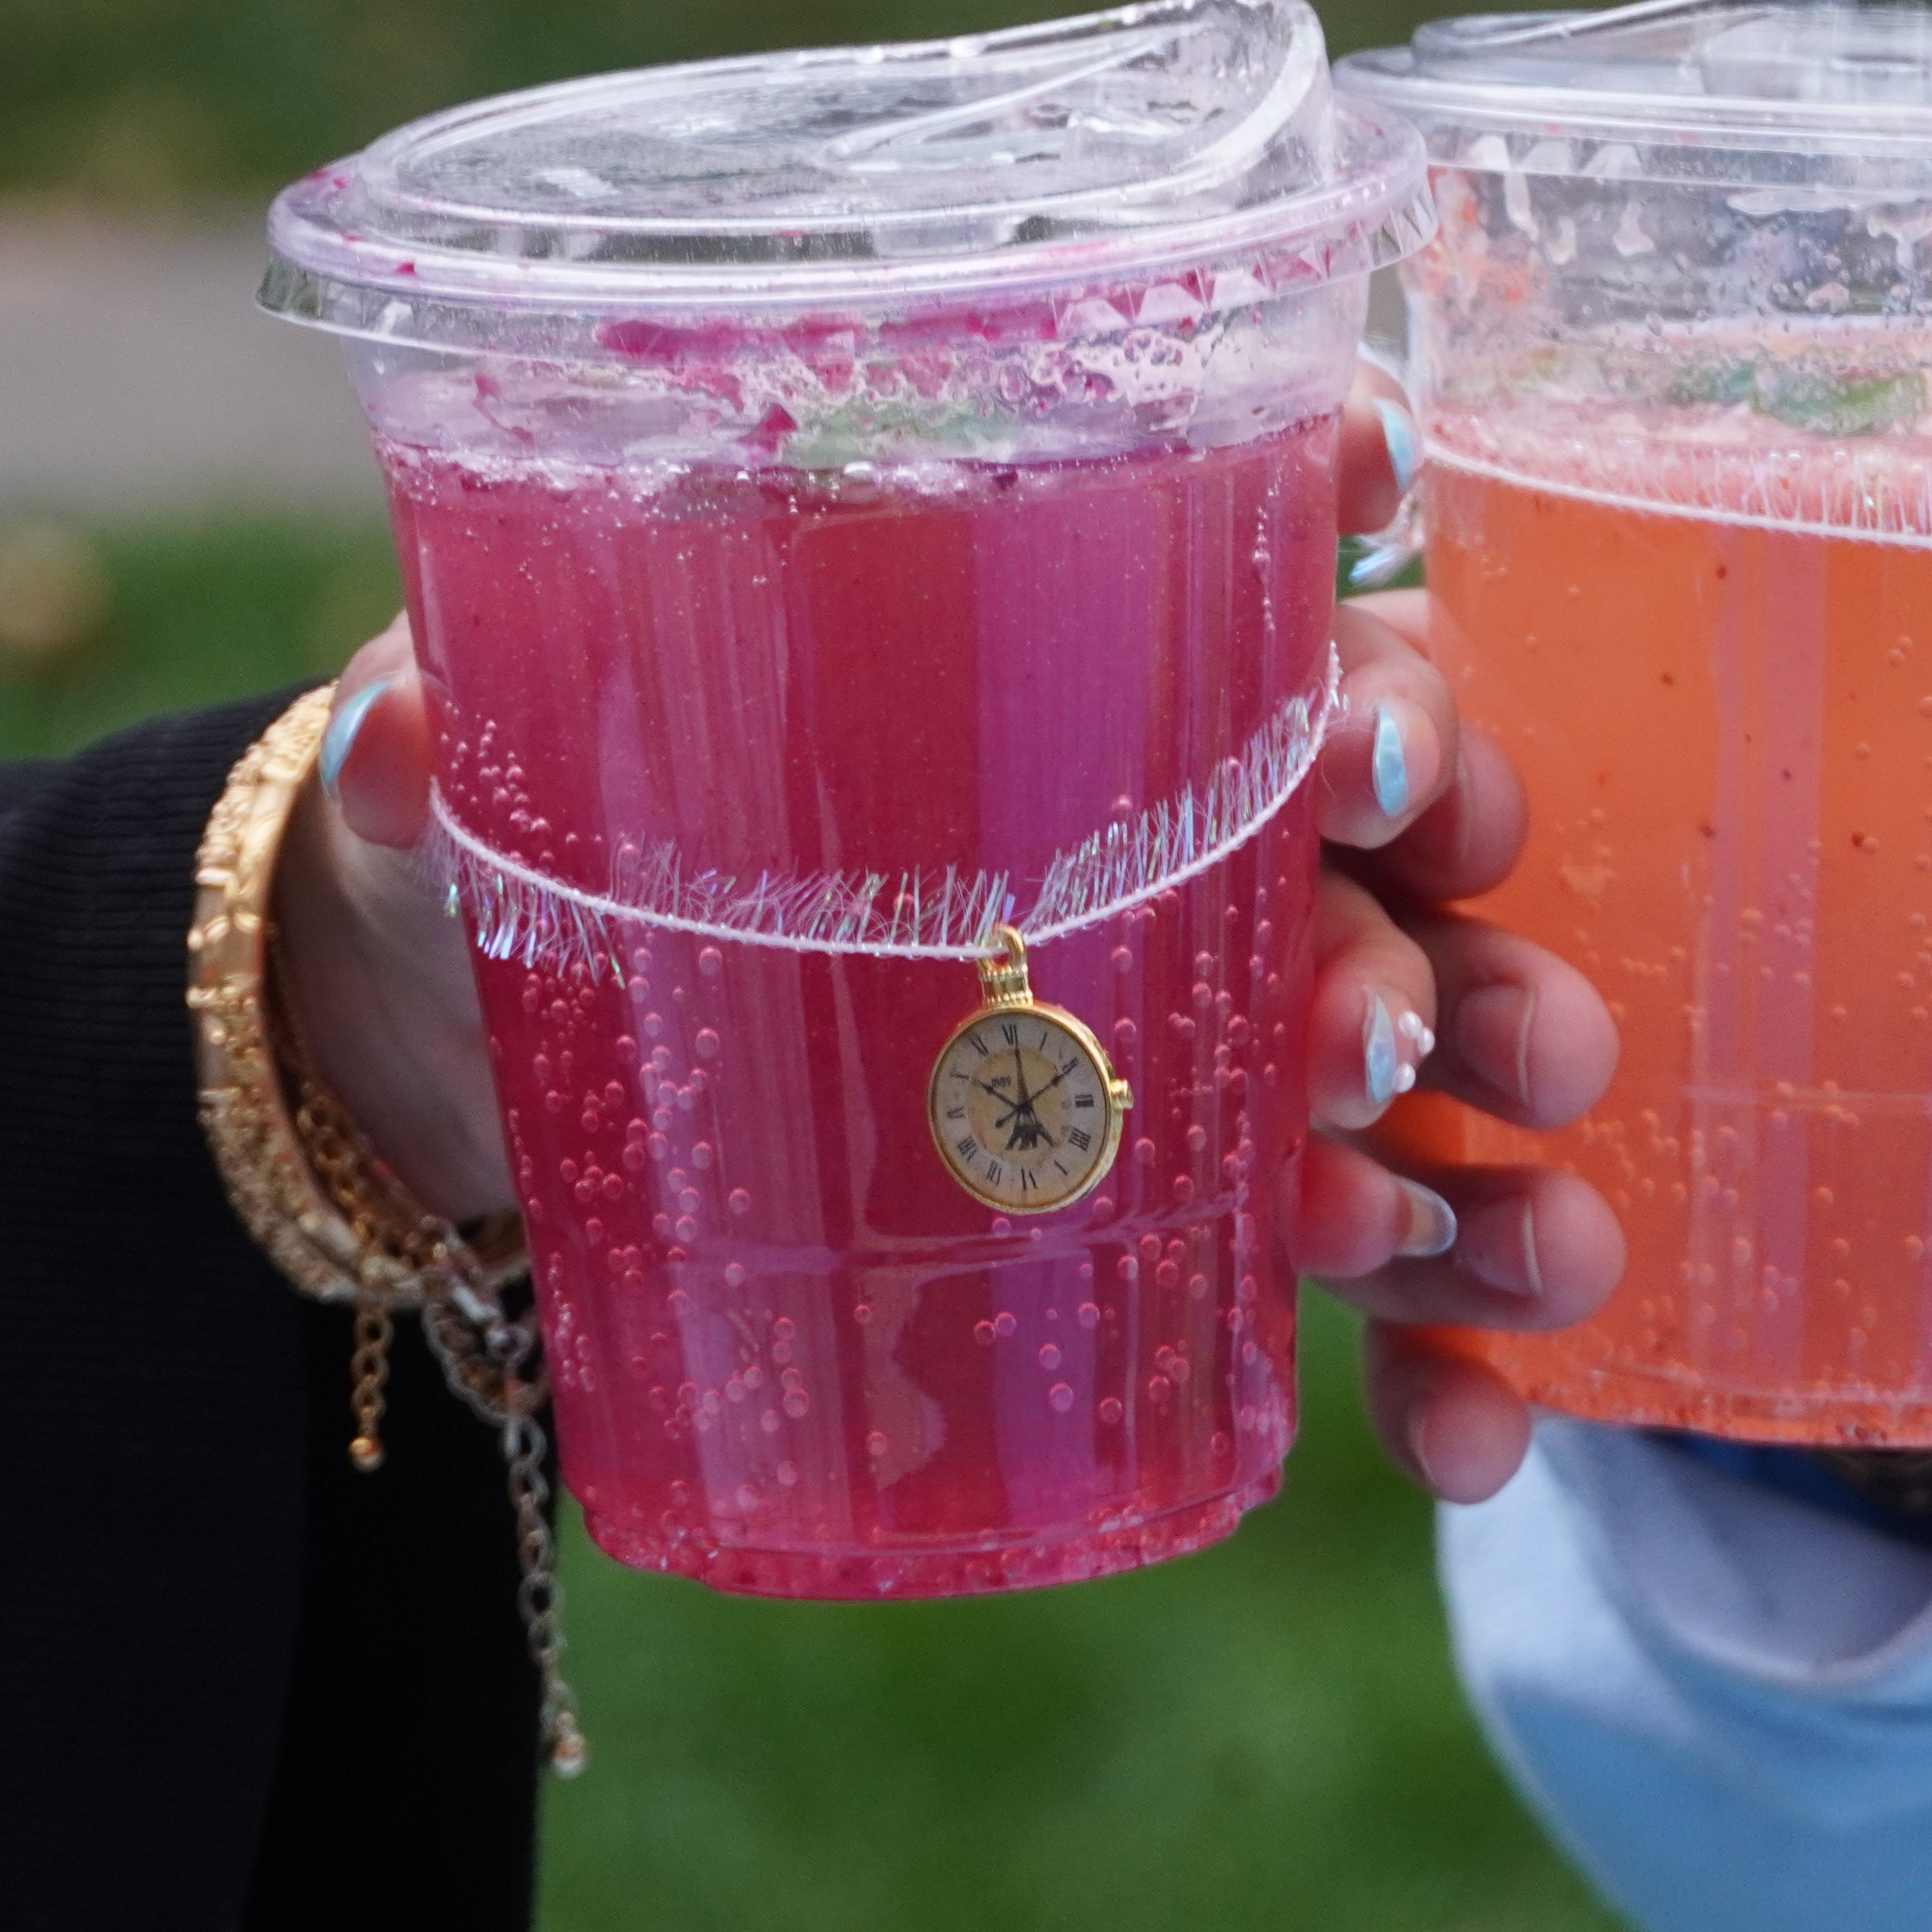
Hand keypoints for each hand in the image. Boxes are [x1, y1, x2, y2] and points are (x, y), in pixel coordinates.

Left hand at [267, 374, 1634, 1507]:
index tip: (1363, 532)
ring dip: (1497, 1128)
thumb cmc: (502, 876)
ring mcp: (1188, 1001)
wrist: (475, 1096)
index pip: (1213, 532)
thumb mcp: (454, 818)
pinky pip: (1360, 1262)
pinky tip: (1466, 1437)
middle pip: (1370, 799)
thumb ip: (437, 766)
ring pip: (1417, 1028)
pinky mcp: (1174, 1188)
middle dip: (1428, 898)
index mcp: (1002, 647)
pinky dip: (1442, 1354)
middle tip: (1395, 1025)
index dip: (1320, 494)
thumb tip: (409, 736)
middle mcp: (1149, 803)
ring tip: (1522, 1235)